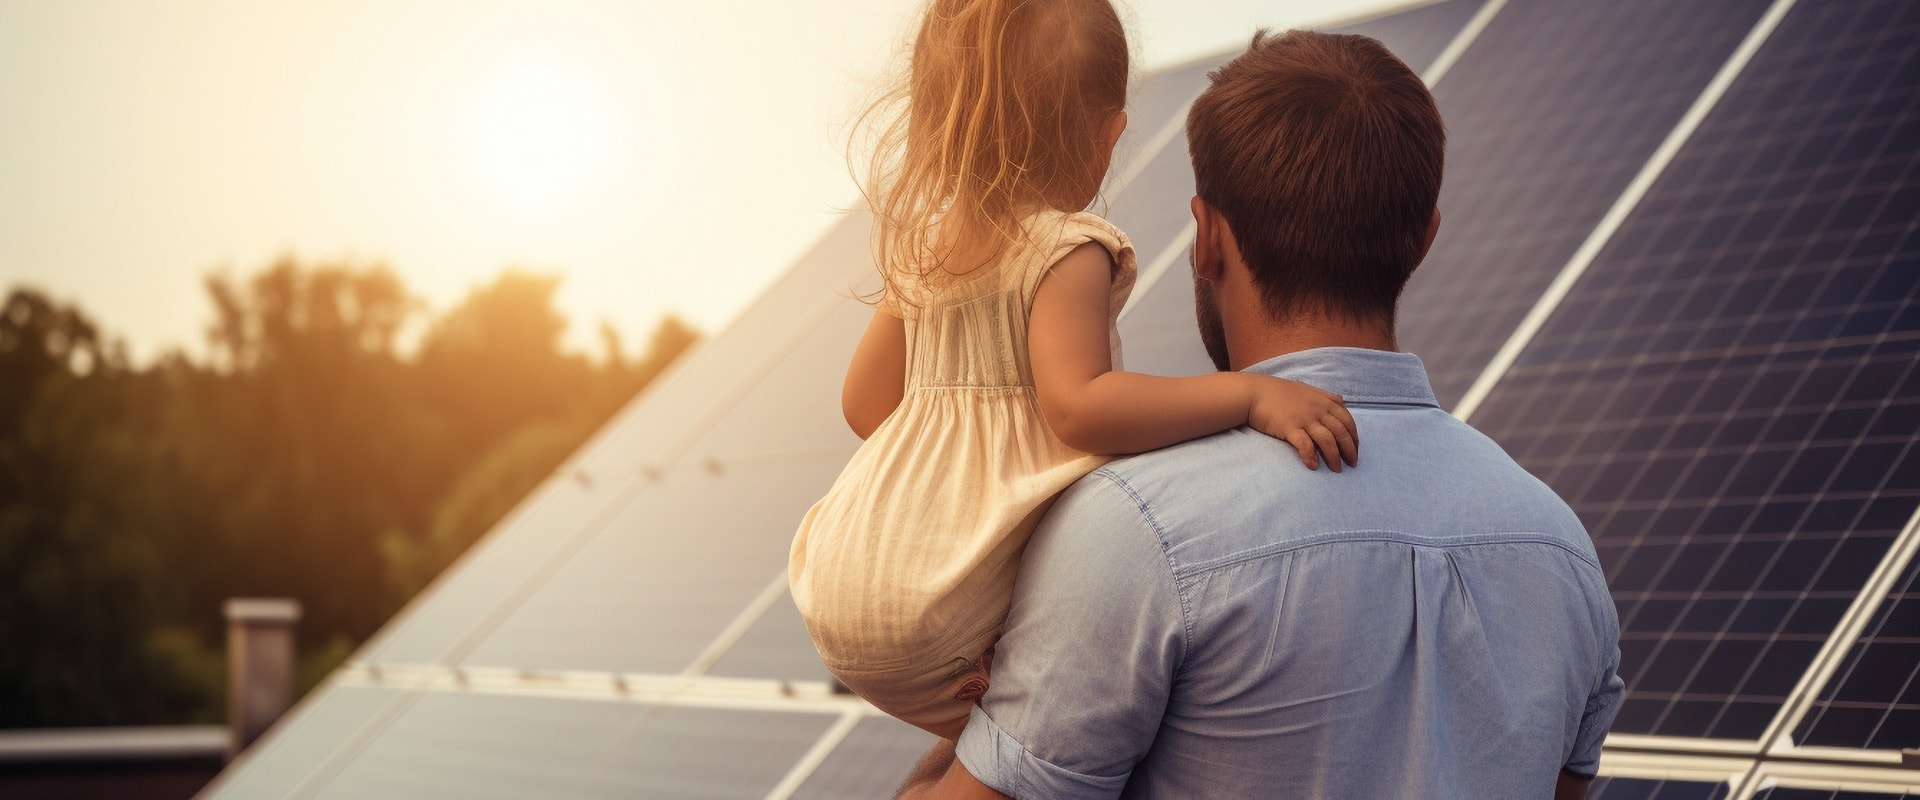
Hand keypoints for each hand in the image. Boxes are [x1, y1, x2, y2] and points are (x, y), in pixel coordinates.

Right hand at [1243, 376, 1357, 470]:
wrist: (1254, 393)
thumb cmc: (1278, 391)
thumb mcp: (1306, 388)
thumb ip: (1325, 395)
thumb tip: (1342, 400)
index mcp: (1323, 401)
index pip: (1347, 420)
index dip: (1354, 436)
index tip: (1355, 449)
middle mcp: (1317, 409)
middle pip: (1341, 432)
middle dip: (1350, 450)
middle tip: (1352, 464)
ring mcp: (1304, 419)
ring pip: (1327, 441)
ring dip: (1334, 457)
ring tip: (1336, 469)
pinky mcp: (1290, 428)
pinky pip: (1305, 445)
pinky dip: (1311, 457)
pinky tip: (1313, 466)